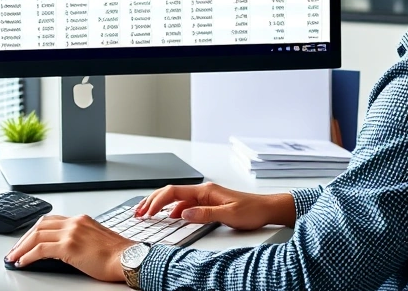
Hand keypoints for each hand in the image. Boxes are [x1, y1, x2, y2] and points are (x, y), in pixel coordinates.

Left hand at [4, 214, 132, 281]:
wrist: (128, 258)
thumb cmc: (118, 254)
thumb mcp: (95, 239)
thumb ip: (79, 238)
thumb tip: (63, 250)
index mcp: (81, 220)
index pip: (51, 220)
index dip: (35, 230)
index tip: (27, 240)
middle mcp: (75, 222)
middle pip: (40, 225)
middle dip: (24, 238)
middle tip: (15, 249)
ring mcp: (71, 233)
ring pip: (36, 235)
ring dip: (22, 247)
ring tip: (14, 257)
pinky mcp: (69, 246)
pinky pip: (40, 249)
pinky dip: (28, 255)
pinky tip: (23, 262)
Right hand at [135, 182, 295, 230]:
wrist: (268, 209)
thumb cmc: (253, 210)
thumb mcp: (229, 215)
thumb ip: (205, 214)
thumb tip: (183, 213)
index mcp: (206, 190)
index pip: (174, 191)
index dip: (157, 201)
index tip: (146, 211)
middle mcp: (204, 191)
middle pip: (171, 192)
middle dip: (153, 201)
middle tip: (139, 212)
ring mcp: (206, 196)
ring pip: (176, 198)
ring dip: (160, 204)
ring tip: (147, 213)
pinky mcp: (209, 203)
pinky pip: (185, 204)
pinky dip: (172, 209)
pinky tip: (169, 217)